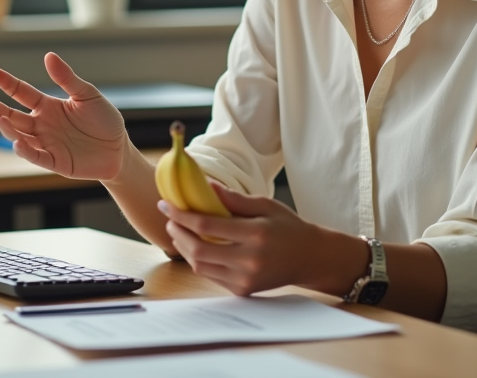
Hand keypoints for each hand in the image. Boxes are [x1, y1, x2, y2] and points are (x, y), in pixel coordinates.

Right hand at [0, 52, 127, 181]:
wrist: (120, 150)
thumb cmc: (104, 120)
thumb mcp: (87, 95)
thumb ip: (67, 79)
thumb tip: (49, 56)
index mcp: (48, 106)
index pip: (21, 92)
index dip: (6, 83)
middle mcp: (41, 124)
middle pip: (11, 115)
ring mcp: (45, 143)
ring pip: (18, 135)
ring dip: (4, 126)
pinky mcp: (54, 161)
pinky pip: (35, 156)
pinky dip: (24, 150)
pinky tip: (16, 141)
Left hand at [159, 183, 325, 295]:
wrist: (309, 258)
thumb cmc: (288, 227)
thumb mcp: (266, 205)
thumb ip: (235, 199)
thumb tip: (206, 186)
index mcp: (255, 234)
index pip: (207, 226)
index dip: (182, 215)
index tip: (166, 204)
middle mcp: (249, 260)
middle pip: (198, 249)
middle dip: (178, 232)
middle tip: (169, 218)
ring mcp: (245, 279)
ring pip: (200, 266)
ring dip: (184, 248)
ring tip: (178, 231)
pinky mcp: (243, 290)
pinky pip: (211, 276)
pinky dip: (198, 261)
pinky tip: (194, 246)